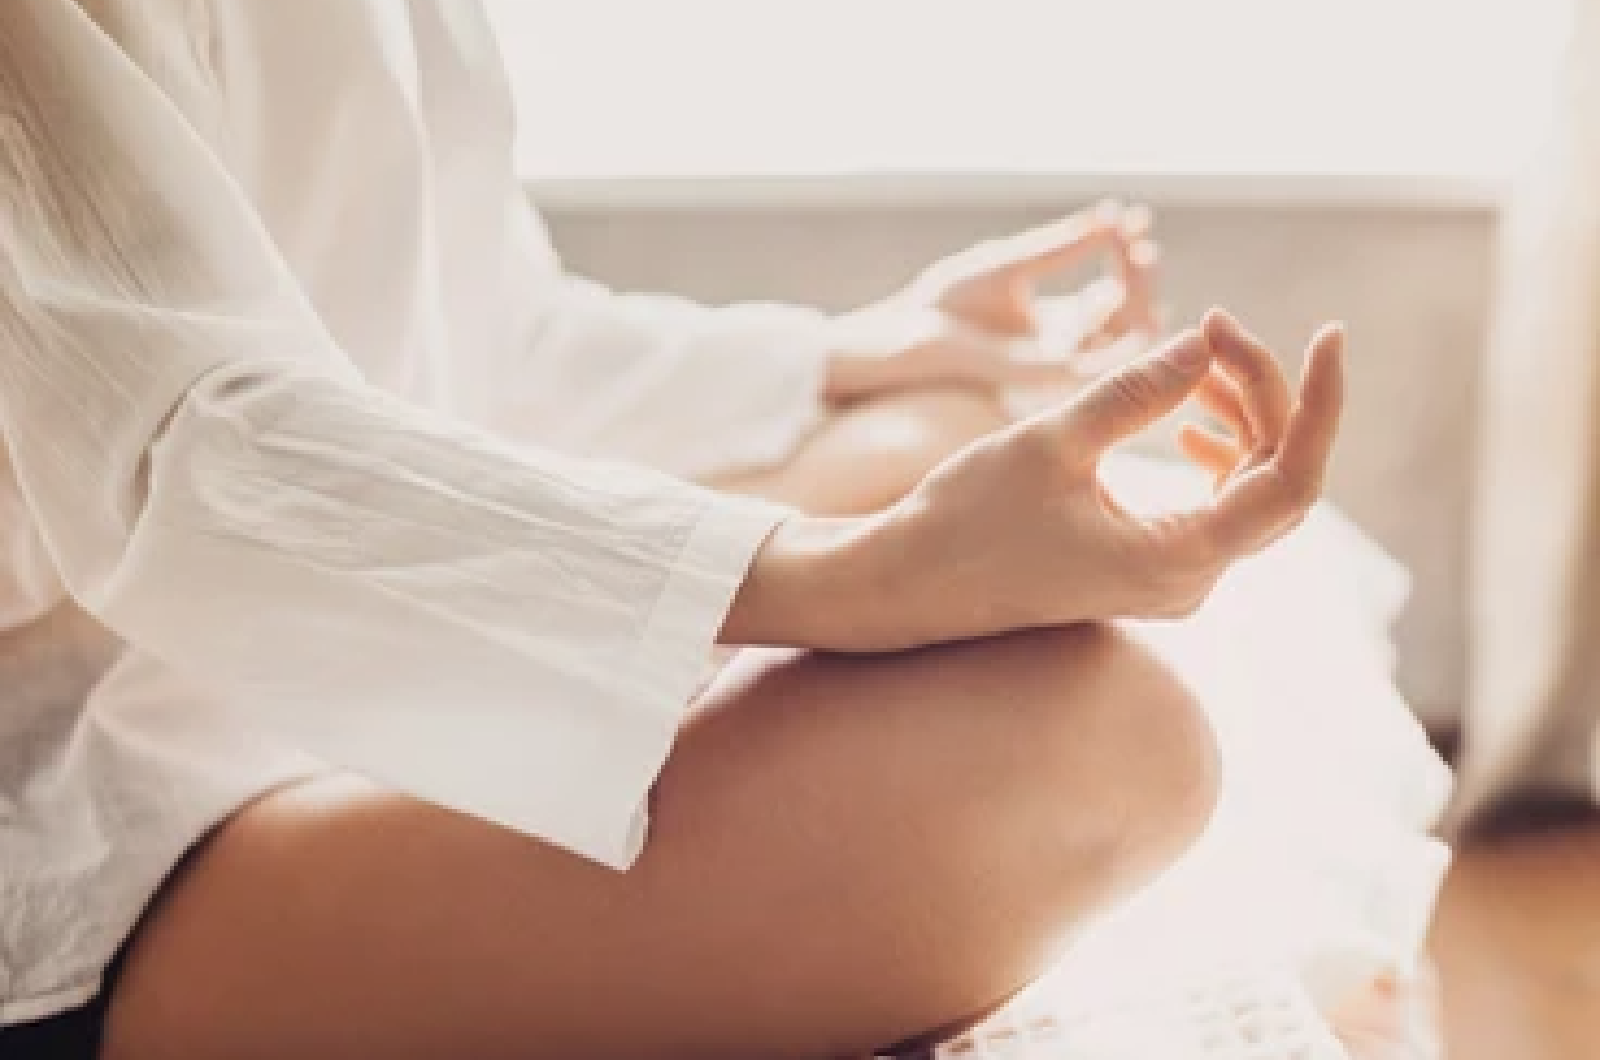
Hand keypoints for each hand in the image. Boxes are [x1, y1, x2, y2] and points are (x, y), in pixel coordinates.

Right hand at [726, 309, 1343, 651]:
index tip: (1328, 334)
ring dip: (1242, 419)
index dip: (1318, 402)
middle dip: (1266, 395)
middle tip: (1219, 327)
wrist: (907, 584)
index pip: (1291, 479)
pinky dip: (1219, 454)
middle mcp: (1190, 581)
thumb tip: (1206, 341)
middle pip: (1278, 479)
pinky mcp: (1148, 568)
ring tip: (1202, 360)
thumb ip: (1136, 392)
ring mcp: (1172, 579)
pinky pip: (1218, 508)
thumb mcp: (1052, 442)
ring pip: (1251, 491)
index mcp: (1177, 561)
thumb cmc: (966, 519)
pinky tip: (1196, 424)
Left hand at [822, 202, 1159, 402]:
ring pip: (1127, 345)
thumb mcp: (1009, 265)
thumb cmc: (937, 306)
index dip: (1128, 263)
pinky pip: (1104, 366)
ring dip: (1142, 301)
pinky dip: (1128, 336)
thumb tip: (1113, 217)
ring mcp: (1056, 372)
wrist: (893, 341)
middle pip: (1129, 325)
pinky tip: (1127, 293)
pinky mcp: (1042, 383)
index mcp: (1054, 328)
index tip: (1132, 224)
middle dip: (1142, 283)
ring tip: (1137, 259)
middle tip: (1139, 246)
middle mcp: (1062, 355)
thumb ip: (1059, 247)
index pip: (1113, 301)